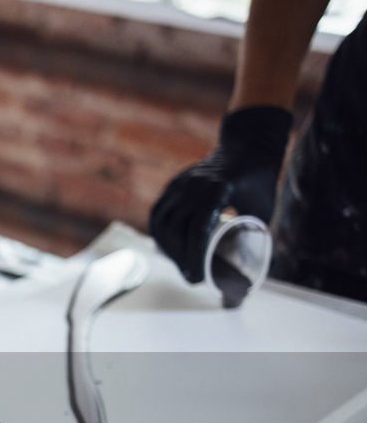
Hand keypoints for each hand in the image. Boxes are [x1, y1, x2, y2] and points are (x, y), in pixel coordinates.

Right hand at [149, 105, 291, 282]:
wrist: (249, 145)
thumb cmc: (259, 181)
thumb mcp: (263, 208)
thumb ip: (252, 236)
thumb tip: (251, 272)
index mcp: (218, 190)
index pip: (198, 230)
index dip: (195, 258)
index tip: (198, 278)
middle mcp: (194, 186)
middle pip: (176, 230)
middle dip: (181, 259)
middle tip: (191, 277)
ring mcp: (181, 183)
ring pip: (163, 222)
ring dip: (168, 248)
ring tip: (180, 264)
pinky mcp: (174, 184)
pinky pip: (159, 212)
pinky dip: (160, 233)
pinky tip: (166, 247)